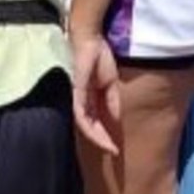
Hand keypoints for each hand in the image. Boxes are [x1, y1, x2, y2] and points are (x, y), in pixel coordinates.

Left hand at [70, 32, 121, 155]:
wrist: (91, 41)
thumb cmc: (99, 58)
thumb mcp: (110, 83)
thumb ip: (111, 101)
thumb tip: (115, 119)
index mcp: (90, 99)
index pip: (96, 123)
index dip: (105, 136)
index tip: (116, 148)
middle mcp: (82, 102)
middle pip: (90, 127)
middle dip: (102, 141)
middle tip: (114, 151)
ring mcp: (78, 99)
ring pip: (85, 126)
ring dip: (98, 138)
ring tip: (110, 147)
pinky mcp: (76, 94)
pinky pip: (82, 116)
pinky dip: (91, 127)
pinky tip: (100, 135)